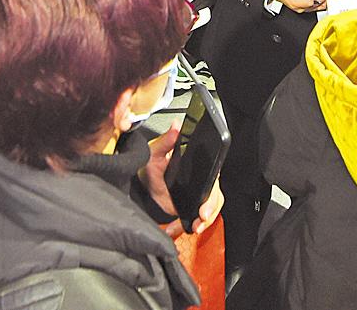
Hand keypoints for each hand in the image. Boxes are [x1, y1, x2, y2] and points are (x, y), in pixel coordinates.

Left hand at [140, 124, 223, 238]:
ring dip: (202, 222)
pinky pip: (192, 219)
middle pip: (213, 199)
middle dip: (210, 212)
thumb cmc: (152, 161)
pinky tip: (174, 230)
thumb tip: (175, 126)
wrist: (142, 177)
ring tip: (194, 228)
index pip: (213, 180)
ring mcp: (195, 195)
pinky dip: (183, 227)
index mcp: (199, 166)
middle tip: (201, 220)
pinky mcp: (188, 207)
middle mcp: (201, 181)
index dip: (212, 196)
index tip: (205, 207)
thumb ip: (166, 140)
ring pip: (207, 211)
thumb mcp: (156, 150)